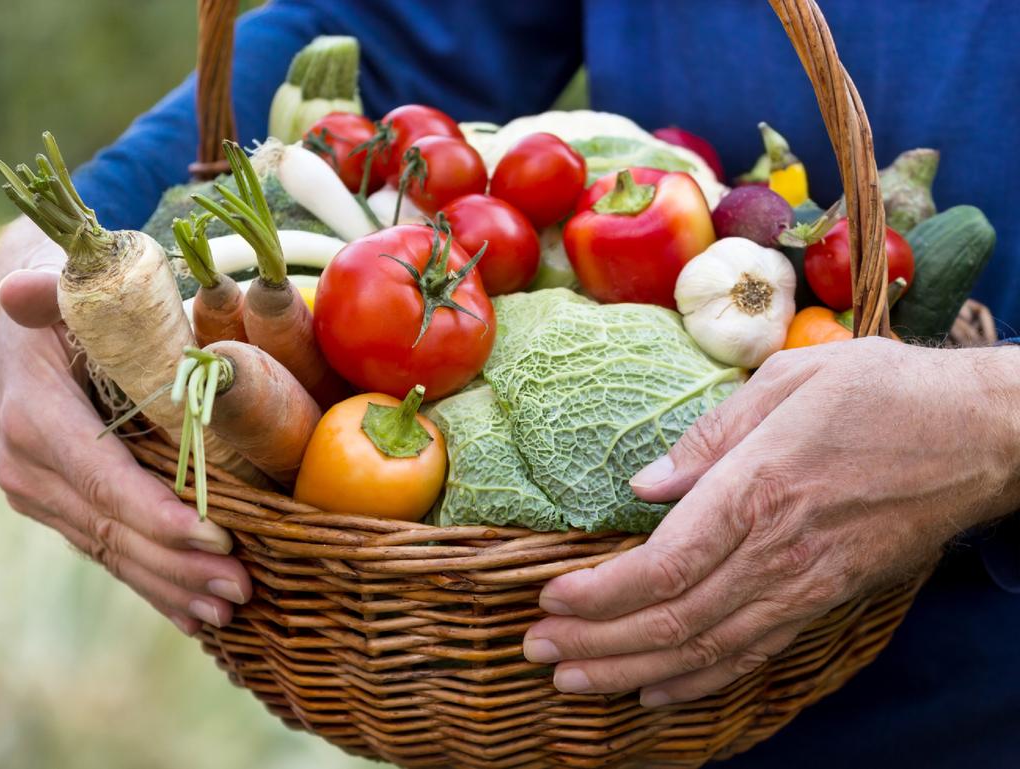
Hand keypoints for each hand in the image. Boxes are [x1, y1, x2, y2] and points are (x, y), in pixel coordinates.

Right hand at [0, 219, 250, 634]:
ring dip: (172, 585)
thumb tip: (23, 292)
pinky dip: (152, 582)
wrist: (18, 331)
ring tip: (229, 609)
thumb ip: (51, 296)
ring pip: (114, 550)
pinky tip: (191, 614)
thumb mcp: (61, 295)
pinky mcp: (62, 507)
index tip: (215, 538)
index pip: (103, 479)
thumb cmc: (62, 308)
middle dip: (180, 564)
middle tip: (241, 587)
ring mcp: (43, 495)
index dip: (159, 514)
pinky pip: (109, 551)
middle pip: (114, 529)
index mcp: (36, 419)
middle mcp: (30, 468)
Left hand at [524, 338, 1019, 705]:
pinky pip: (755, 654)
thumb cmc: (882, 393)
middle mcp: (778, 550)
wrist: (978, 435)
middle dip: (597, 642)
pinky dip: (701, 680)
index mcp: (759, 489)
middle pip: (673, 618)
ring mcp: (807, 584)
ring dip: (633, 671)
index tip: (549, 600)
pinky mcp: (828, 599)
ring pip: (708, 649)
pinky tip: (657, 692)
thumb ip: (708, 439)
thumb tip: (644, 487)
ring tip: (574, 681)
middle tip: (539, 651)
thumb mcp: (786, 381)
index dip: (600, 594)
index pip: (664, 564)